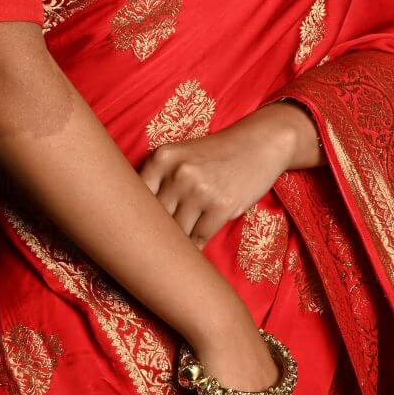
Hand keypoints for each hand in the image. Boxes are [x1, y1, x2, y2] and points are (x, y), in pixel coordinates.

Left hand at [137, 102, 317, 252]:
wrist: (260, 144)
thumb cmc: (215, 155)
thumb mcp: (181, 155)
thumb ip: (158, 179)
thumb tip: (135, 222)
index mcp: (162, 157)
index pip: (136, 199)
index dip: (134, 220)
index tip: (133, 234)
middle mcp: (178, 172)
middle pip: (155, 218)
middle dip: (157, 234)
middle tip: (155, 247)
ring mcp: (200, 190)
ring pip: (177, 232)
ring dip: (178, 243)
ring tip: (175, 250)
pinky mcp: (221, 206)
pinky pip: (199, 238)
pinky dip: (196, 246)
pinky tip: (195, 246)